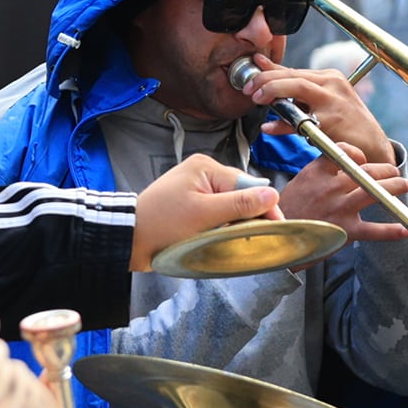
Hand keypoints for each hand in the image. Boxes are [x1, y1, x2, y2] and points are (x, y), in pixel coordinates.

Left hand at [131, 153, 281, 269]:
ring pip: (230, 205)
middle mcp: (203, 172)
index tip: (277, 228)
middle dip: (250, 216)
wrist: (130, 238)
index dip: (263, 208)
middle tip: (258, 239)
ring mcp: (196, 187)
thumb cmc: (162, 225)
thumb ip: (240, 204)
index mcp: (206, 167)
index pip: (247, 186)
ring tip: (240, 240)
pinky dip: (223, 224)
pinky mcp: (192, 202)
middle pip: (241, 194)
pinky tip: (224, 236)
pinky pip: (217, 211)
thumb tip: (272, 194)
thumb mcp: (204, 215)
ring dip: (236, 222)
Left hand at [240, 54, 394, 164]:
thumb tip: (267, 86)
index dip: (270, 68)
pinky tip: (269, 128)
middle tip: (248, 87)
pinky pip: (302, 121)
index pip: (294, 70)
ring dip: (273, 90)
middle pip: (293, 74)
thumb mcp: (324, 105)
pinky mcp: (333, 121)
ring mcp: (333, 101)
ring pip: (298, 87)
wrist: (373, 148)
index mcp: (329, 78)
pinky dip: (282, 125)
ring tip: (256, 98)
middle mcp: (332, 84)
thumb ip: (298, 96)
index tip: (252, 65)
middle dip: (266, 78)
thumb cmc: (346, 128)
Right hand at [277, 147, 407, 244]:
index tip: (365, 161)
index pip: (344, 152)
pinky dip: (392, 230)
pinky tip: (406, 229)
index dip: (360, 155)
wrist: (273, 238)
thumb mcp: (299, 183)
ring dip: (394, 187)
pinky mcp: (346, 232)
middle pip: (366, 171)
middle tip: (396, 172)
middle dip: (386, 170)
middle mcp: (330, 187)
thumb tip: (342, 165)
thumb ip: (320, 173)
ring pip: (374, 192)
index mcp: (317, 172)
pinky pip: (374, 230)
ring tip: (405, 185)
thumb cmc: (284, 213)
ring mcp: (339, 209)